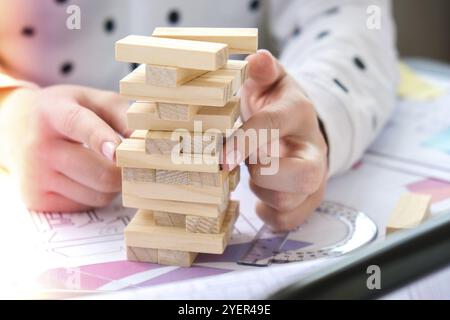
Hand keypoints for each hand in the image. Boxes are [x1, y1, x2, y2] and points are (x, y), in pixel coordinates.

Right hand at [0, 85, 129, 211]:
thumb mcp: (94, 100)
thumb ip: (124, 114)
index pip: (79, 125)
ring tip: (101, 164)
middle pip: (101, 172)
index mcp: (52, 113)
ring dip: (112, 184)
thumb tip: (147, 140)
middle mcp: (38, 145)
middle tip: (129, 161)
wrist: (20, 128)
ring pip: (99, 194)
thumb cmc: (69, 112)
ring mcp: (35, 176)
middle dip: (125, 171)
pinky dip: (96, 195)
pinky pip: (87, 205)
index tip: (118, 151)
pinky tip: (85, 177)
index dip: (101, 138)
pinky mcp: (37, 199)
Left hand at [223, 50, 327, 230]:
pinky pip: (287, 220)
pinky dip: (267, 212)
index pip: (273, 126)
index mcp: (299, 113)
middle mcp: (314, 149)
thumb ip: (263, 70)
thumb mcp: (270, 82)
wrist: (299, 130)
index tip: (222, 158)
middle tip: (249, 163)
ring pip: (290, 201)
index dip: (245, 142)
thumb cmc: (276, 106)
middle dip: (264, 173)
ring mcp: (316, 178)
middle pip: (303, 175)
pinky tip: (261, 195)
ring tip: (255, 173)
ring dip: (261, 191)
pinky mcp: (309, 201)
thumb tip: (258, 58)